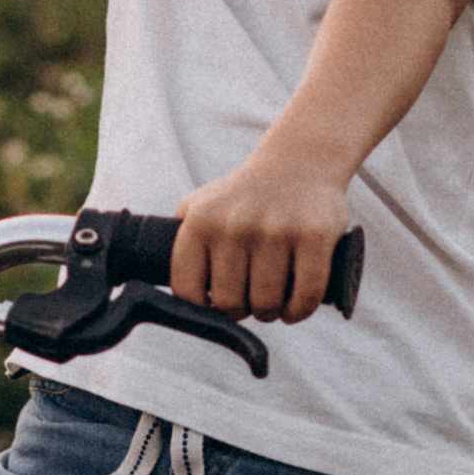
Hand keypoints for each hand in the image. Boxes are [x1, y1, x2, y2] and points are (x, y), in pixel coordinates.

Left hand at [173, 150, 352, 323]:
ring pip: (267, 304)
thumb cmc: (246, 194)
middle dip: (241, 311)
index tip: (216, 304)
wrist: (302, 161)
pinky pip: (305, 295)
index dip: (202, 308)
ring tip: (274, 303)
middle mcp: (234, 224)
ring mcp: (275, 229)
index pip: (188, 291)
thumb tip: (159, 285)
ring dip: (271, 313)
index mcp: (201, 220)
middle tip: (251, 301)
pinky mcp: (314, 235)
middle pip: (229, 303)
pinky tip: (294, 306)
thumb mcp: (202, 204)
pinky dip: (299, 311)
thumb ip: (177, 239)